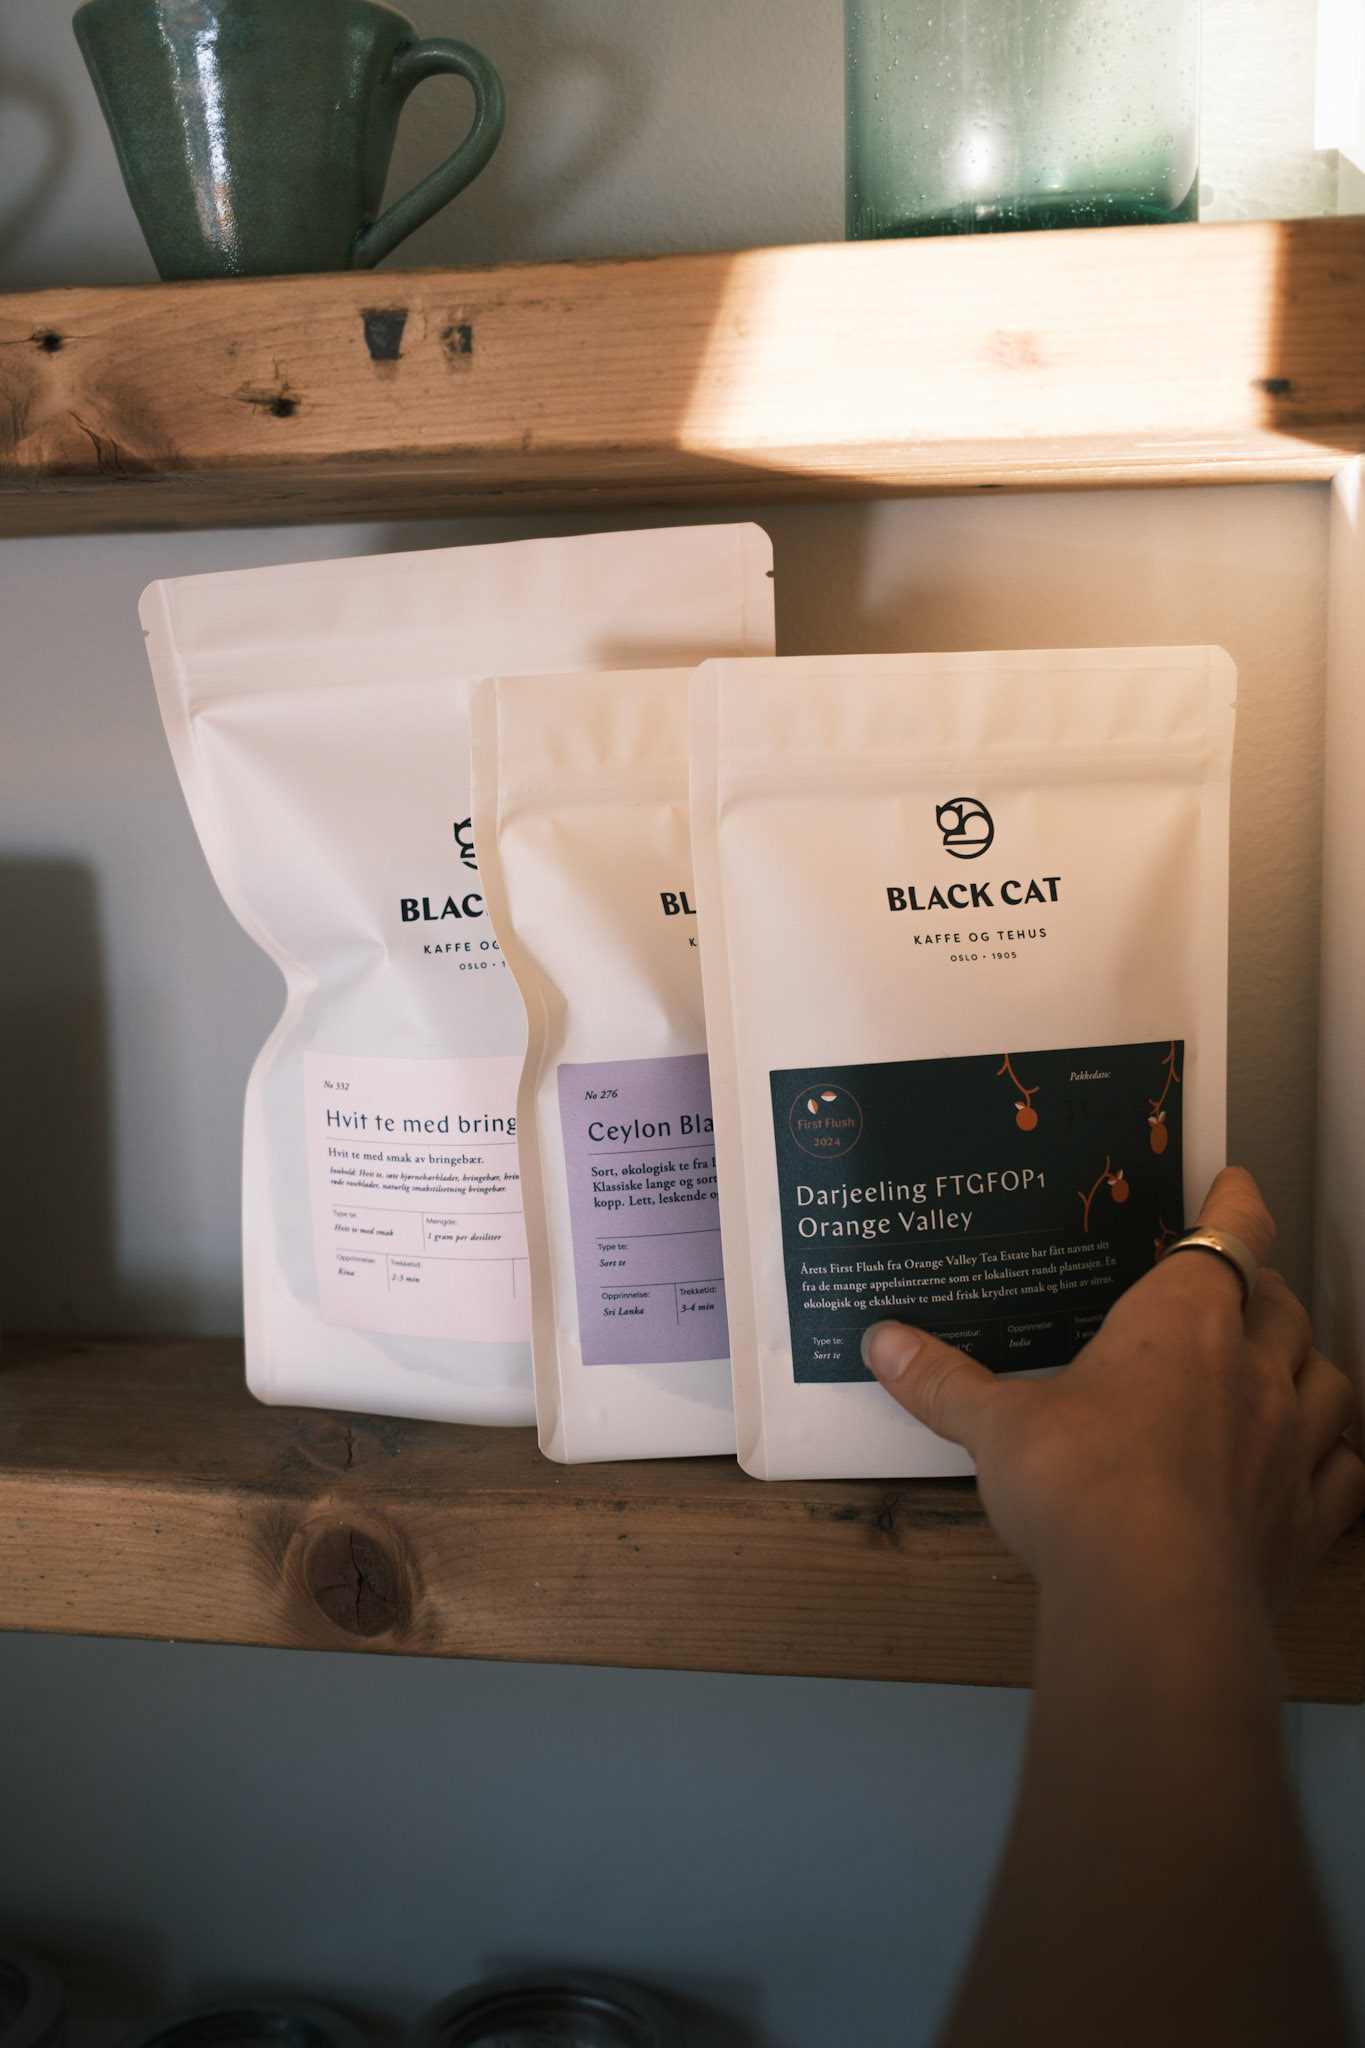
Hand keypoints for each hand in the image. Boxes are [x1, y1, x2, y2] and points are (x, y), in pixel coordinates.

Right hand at [862, 1167, 1364, 1609]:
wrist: (1151, 1596)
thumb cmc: (1085, 1490)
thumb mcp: (996, 1426)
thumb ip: (944, 1381)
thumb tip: (888, 1345)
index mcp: (1181, 1322)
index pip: (1230, 1234)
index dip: (1236, 1201)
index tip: (1235, 1183)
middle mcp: (1252, 1371)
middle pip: (1283, 1304)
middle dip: (1264, 1289)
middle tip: (1240, 1286)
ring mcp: (1289, 1445)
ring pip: (1327, 1379)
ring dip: (1309, 1365)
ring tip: (1285, 1366)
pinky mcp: (1305, 1519)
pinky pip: (1344, 1473)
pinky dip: (1334, 1459)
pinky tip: (1316, 1464)